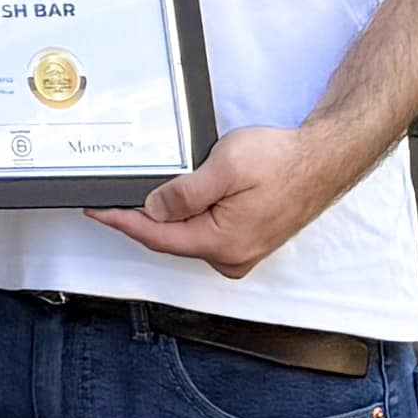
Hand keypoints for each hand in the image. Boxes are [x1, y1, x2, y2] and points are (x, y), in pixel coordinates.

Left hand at [99, 122, 364, 277]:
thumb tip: (153, 210)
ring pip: (188, 235)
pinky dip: (187, 216)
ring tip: (142, 189)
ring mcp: (241, 252)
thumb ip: (185, 193)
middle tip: (111, 194)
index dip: (124, 222)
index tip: (96, 211)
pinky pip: (205, 231)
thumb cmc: (280, 161)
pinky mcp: (247, 241)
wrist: (321, 160)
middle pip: (171, 239)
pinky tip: (177, 196)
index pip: (159, 237)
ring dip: (166, 215)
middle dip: (141, 218)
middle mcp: (232, 257)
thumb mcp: (225, 167)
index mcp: (224, 244)